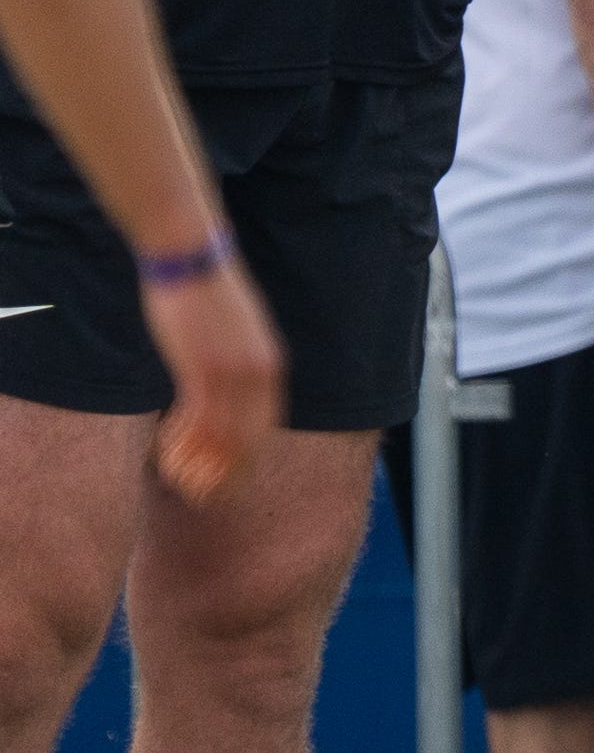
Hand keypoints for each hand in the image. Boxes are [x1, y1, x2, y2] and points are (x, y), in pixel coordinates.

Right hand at [140, 257, 284, 502]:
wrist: (192, 257)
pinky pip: (197, 423)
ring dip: (197, 465)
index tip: (226, 481)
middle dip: (224, 474)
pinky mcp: (203, 370)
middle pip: (248, 442)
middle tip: (199, 495)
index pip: (266, 429)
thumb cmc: (207, 295)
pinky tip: (163, 453)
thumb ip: (239, 364)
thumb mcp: (235, 335)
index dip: (245, 461)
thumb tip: (227, 387)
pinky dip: (181, 444)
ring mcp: (233, 374)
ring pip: (221, 440)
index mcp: (271, 366)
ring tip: (176, 480)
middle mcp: (260, 374)